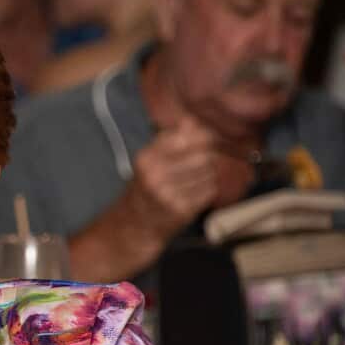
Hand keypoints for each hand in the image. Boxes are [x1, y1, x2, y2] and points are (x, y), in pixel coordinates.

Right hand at [126, 117, 247, 237]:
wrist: (135, 224)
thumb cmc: (146, 186)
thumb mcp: (150, 158)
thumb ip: (170, 137)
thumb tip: (191, 120)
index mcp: (146, 158)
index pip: (187, 137)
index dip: (204, 137)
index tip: (207, 139)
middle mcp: (155, 175)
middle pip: (203, 155)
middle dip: (207, 158)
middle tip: (199, 164)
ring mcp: (168, 194)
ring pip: (209, 173)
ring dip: (208, 175)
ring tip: (193, 181)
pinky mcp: (181, 210)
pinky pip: (209, 191)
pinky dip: (207, 191)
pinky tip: (194, 193)